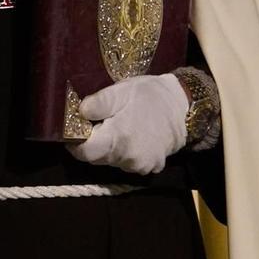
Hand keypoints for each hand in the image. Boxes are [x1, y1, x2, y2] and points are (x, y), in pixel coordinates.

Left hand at [67, 72, 186, 175]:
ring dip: (111, 148)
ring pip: (112, 161)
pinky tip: (134, 137)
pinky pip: (128, 163)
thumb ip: (99, 102)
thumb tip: (78, 112)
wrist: (182, 105)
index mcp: (119, 139)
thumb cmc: (149, 95)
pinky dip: (126, 153)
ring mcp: (141, 165)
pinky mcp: (151, 167)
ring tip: (121, 127)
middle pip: (97, 158)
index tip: (78, 129)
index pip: (84, 153)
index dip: (76, 142)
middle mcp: (129, 158)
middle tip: (102, 123)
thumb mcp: (122, 91)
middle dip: (95, 143)